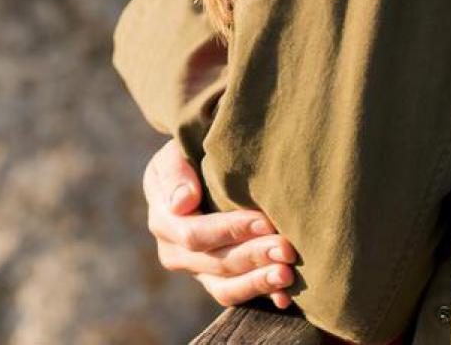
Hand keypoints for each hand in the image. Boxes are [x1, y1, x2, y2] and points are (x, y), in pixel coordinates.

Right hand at [143, 138, 296, 309]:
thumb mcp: (175, 155)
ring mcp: (195, 271)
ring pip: (225, 286)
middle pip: (216, 262)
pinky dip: (260, 295)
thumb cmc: (187, 157)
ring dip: (259, 281)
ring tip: (288, 274)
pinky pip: (235, 295)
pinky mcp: (214, 281)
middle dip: (254, 255)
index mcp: (163, 220)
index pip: (195, 234)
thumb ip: (175, 174)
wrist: (196, 173)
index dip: (231, 230)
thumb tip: (183, 202)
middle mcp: (174, 252)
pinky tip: (284, 295)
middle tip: (286, 249)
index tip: (264, 221)